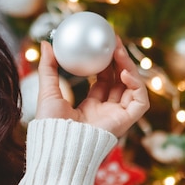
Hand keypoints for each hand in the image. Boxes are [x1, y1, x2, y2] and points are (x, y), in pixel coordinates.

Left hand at [34, 36, 148, 137]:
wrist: (57, 143)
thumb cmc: (50, 123)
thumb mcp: (48, 90)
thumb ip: (48, 68)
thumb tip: (45, 43)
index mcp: (88, 108)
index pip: (103, 83)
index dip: (105, 64)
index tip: (102, 46)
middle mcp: (105, 113)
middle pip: (119, 83)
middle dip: (119, 61)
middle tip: (114, 41)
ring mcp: (116, 117)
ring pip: (131, 89)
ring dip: (128, 68)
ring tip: (117, 51)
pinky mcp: (125, 122)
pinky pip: (140, 102)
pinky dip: (136, 86)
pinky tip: (124, 73)